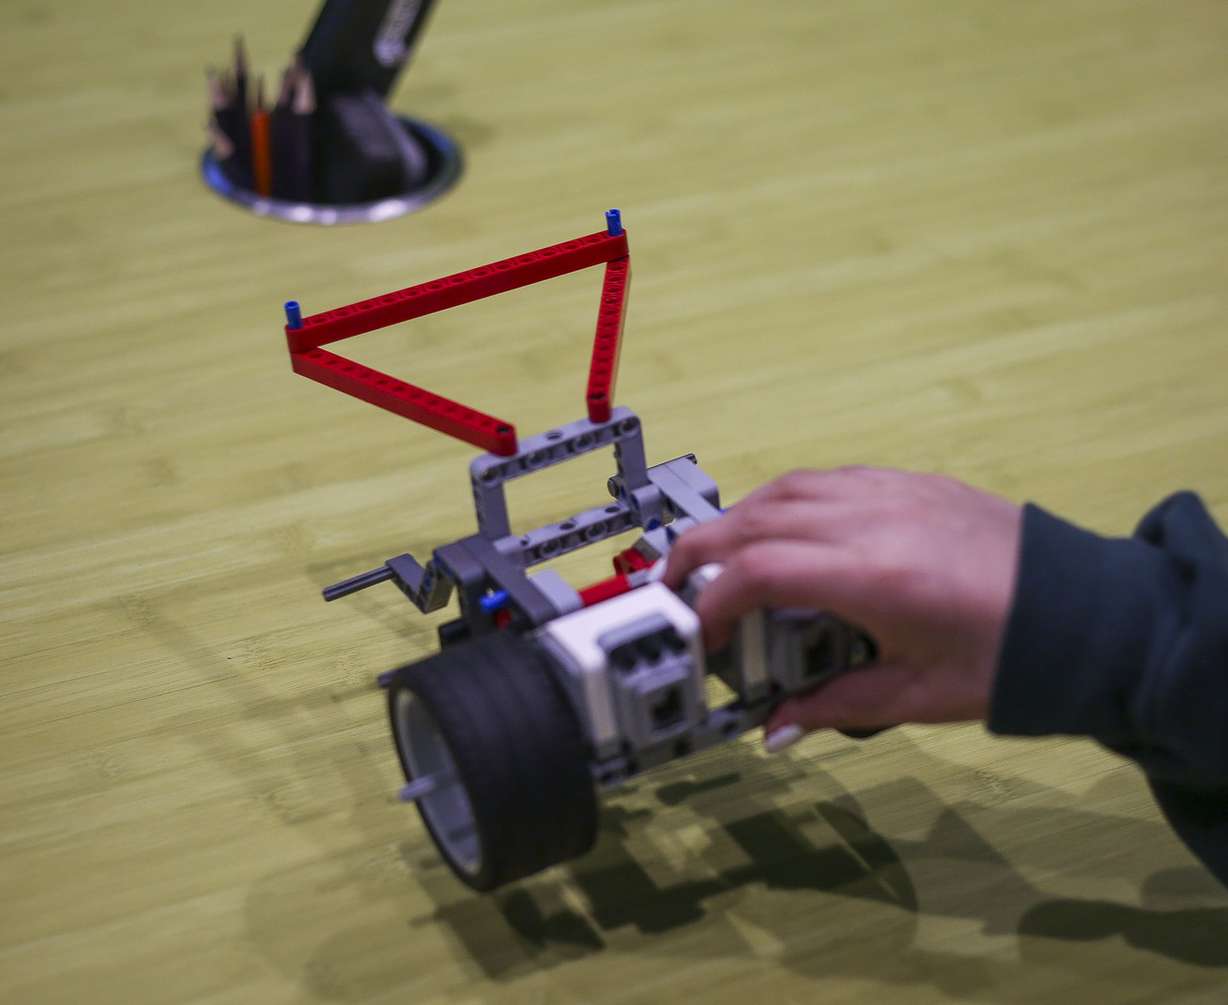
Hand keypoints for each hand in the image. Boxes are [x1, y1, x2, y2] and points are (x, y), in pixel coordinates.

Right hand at [662, 467, 1023, 745]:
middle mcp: (870, 519)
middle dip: (700, 550)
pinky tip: (784, 529)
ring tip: (719, 557)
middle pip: (755, 519)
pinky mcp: (911, 480)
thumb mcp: (917, 696)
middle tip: (671, 585)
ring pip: (786, 489)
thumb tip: (773, 729)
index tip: (697, 635)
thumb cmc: (1006, 659)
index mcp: (870, 575)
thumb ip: (835, 705)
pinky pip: (826, 478)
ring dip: (739, 520)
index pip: (757, 573)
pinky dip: (787, 501)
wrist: (1088, 613)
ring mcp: (891, 491)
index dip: (710, 603)